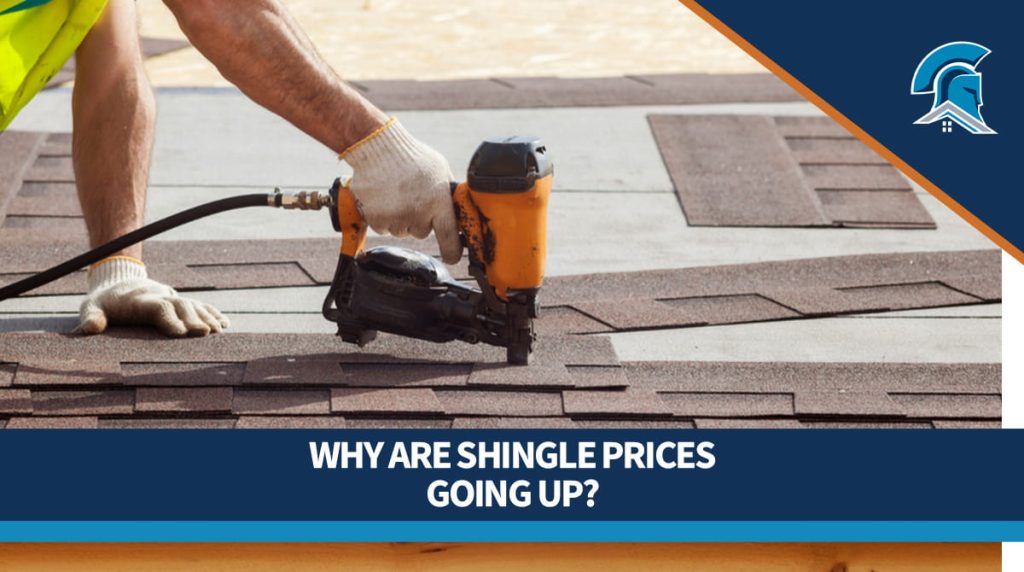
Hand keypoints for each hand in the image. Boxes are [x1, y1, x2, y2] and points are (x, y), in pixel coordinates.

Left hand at [77, 257, 228, 336]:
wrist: (119, 280)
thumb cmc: (104, 302)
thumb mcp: (91, 307)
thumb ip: (91, 317)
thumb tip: (91, 329)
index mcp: (139, 300)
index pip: (158, 307)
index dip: (169, 319)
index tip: (180, 333)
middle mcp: (160, 296)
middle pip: (181, 305)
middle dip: (194, 318)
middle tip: (205, 333)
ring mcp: (171, 297)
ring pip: (193, 304)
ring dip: (207, 317)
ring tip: (218, 331)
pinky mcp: (179, 301)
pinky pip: (200, 305)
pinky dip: (213, 313)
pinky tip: (224, 324)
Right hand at [342, 118, 462, 263]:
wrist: (378, 147)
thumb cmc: (411, 156)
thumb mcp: (440, 170)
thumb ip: (448, 192)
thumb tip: (457, 209)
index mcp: (438, 202)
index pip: (449, 236)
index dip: (452, 251)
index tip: (452, 257)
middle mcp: (418, 213)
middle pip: (422, 232)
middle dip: (419, 220)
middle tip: (412, 198)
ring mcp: (396, 218)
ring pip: (401, 231)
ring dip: (400, 218)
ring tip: (396, 194)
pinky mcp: (376, 219)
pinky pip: (383, 228)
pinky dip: (382, 217)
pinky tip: (383, 197)